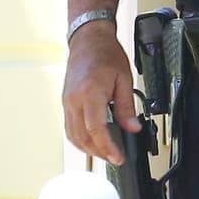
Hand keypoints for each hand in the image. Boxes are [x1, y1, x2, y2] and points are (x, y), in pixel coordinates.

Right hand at [63, 23, 138, 162]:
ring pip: (73, 135)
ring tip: (105, 153)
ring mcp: (67, 102)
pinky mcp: (66, 102)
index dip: (107, 147)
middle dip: (99, 152)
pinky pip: (69, 127)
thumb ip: (127, 106)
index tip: (118, 158)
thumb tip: (133, 128)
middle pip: (83, 137)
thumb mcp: (125, 79)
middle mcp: (74, 100)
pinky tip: (91, 142)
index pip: (96, 129)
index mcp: (90, 93)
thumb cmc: (105, 54)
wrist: (88, 40)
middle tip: (115, 158)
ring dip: (88, 148)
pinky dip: (80, 139)